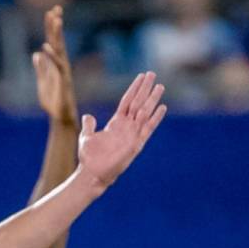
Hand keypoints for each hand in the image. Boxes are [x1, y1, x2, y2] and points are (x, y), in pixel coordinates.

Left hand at [33, 5, 77, 126]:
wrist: (59, 117)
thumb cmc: (52, 102)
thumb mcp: (42, 82)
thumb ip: (40, 69)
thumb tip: (35, 55)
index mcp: (55, 64)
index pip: (54, 43)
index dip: (51, 29)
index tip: (50, 13)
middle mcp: (61, 65)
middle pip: (58, 41)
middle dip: (56, 26)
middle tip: (55, 8)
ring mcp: (63, 71)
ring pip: (60, 49)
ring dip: (57, 35)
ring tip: (55, 19)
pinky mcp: (63, 80)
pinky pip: (57, 65)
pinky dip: (51, 56)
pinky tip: (45, 46)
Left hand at [78, 72, 165, 191]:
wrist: (92, 174)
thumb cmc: (89, 158)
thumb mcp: (86, 138)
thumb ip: (89, 126)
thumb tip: (88, 116)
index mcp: (116, 123)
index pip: (127, 101)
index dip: (134, 88)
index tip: (141, 76)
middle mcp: (126, 126)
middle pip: (138, 102)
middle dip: (145, 88)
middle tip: (152, 74)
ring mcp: (132, 134)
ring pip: (144, 112)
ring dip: (152, 100)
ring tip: (160, 86)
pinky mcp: (136, 144)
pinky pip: (148, 129)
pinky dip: (155, 118)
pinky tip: (162, 107)